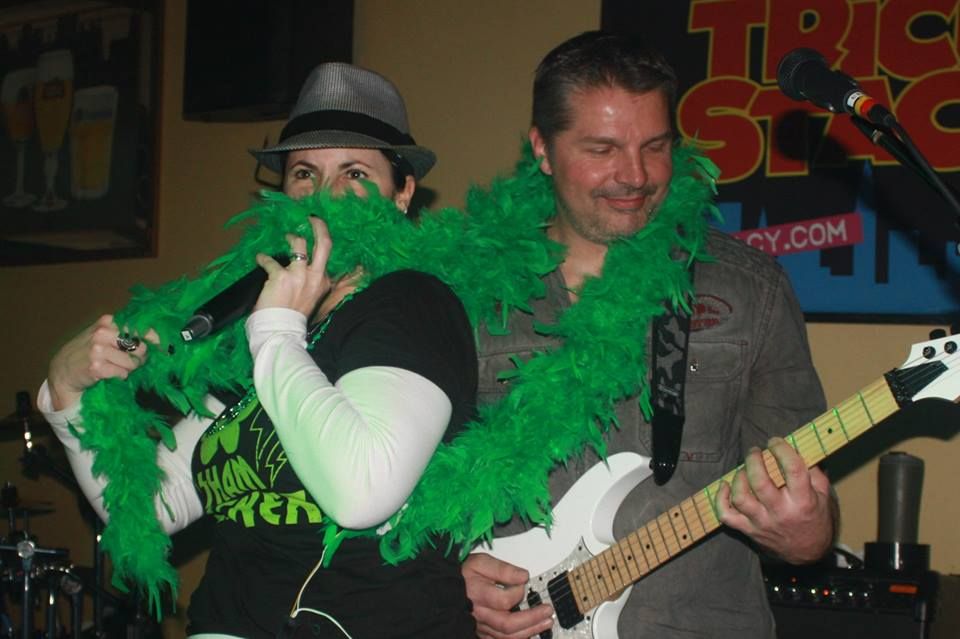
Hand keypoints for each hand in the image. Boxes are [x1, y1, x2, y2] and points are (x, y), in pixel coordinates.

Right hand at [48, 315, 156, 410]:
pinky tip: (107, 374)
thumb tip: (158, 339)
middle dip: (140, 357)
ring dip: (128, 369)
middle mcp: (103, 333)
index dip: (156, 339)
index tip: (166, 348)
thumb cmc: (88, 351)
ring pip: (133, 363)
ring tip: (114, 367)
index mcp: (108, 321)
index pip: (141, 327)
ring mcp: (98, 350)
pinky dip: (119, 376)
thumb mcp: (105, 335)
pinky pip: (122, 374)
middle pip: (141, 347)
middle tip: (129, 361)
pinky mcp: (96, 367)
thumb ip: (126, 333)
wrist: (63, 370)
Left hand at [253, 217, 332, 316]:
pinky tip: (260, 258)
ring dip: (291, 238)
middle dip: (319, 226)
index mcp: (324, 283)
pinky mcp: (281, 276)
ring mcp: (299, 275)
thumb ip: (312, 285)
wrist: (281, 330)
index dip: (322, 244)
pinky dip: (264, 258)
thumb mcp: (312, 299)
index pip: (327, 259)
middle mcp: (316, 276)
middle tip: (312, 218)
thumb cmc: (295, 316)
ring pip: (299, 244)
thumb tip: (306, 272)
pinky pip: (271, 261)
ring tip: (286, 238)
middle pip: (324, 244)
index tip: (318, 234)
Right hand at [462, 553, 553, 638]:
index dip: (518, 592)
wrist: (444, 588)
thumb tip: (523, 576)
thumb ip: (502, 569)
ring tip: (545, 623)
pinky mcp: (481, 632)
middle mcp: (479, 614)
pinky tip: (528, 633)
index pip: (504, 600)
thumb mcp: (480, 563)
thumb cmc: (462, 575)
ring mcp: (480, 626)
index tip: (523, 582)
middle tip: (548, 611)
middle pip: (508, 624)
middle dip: (532, 619)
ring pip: (506, 636)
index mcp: (479, 594)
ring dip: (529, 631)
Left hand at [716, 437, 836, 563]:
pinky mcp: (748, 530)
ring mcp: (762, 523)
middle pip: (760, 482)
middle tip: (755, 451)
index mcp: (803, 501)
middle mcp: (781, 513)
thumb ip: (813, 471)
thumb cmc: (815, 517)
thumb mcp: (823, 495)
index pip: (792, 470)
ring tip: (744, 469)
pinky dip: (720, 498)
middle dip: (754, 460)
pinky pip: (726, 515)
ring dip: (738, 478)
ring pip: (740, 497)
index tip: (775, 442)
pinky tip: (725, 485)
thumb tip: (797, 447)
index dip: (781, 450)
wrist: (808, 553)